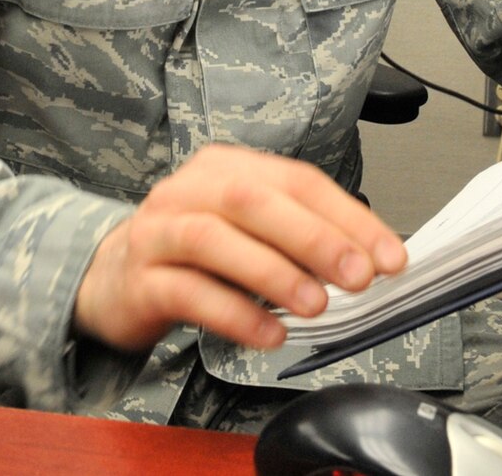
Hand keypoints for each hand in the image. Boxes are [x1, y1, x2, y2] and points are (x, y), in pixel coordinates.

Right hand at [73, 144, 404, 353]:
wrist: (112, 279)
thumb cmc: (192, 255)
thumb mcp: (246, 232)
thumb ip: (298, 238)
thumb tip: (368, 260)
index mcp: (225, 167)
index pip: (296, 181)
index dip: (347, 217)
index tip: (389, 256)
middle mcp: (189, 190)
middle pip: (252, 199)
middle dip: (313, 237)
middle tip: (358, 276)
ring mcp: (158, 231)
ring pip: (214, 240)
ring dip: (272, 272)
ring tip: (316, 306)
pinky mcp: (141, 278)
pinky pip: (188, 292)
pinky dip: (234, 313)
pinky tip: (270, 334)